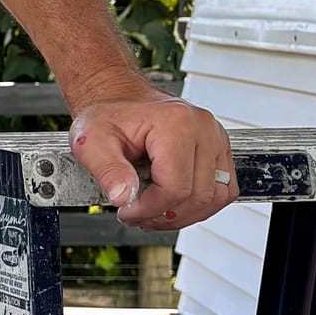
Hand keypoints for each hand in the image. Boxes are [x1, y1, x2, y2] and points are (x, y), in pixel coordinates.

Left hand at [70, 96, 236, 231]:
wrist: (119, 99)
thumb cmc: (108, 115)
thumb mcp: (92, 141)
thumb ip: (107, 170)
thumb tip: (124, 197)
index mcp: (176, 124)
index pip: (175, 187)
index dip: (149, 209)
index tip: (126, 211)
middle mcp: (202, 129)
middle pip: (198, 196)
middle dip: (164, 215)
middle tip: (137, 215)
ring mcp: (215, 138)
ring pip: (216, 197)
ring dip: (184, 214)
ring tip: (154, 212)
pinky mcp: (218, 149)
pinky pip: (223, 189)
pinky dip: (200, 205)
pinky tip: (173, 204)